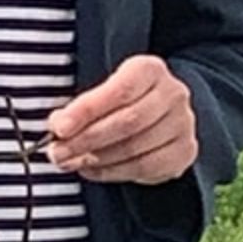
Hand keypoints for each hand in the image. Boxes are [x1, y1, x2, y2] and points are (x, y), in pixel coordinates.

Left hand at [46, 55, 196, 184]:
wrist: (162, 109)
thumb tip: (58, 126)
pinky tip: (92, 169)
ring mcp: (183, 125)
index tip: (59, 127)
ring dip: (96, 159)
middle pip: (128, 122)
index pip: (119, 91)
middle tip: (57, 152)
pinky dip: (113, 172)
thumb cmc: (124, 96)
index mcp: (150, 69)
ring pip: (135, 149)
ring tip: (70, 161)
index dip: (86, 111)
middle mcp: (173, 94)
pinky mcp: (185, 152)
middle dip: (86, 140)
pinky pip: (146, 169)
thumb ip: (83, 105)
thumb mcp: (105, 88)